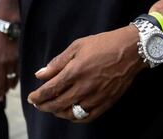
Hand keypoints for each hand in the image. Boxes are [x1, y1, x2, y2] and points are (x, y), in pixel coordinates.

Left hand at [0, 28, 18, 101]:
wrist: (6, 26)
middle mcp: (1, 64)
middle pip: (0, 83)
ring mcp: (10, 62)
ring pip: (9, 80)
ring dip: (6, 88)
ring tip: (4, 94)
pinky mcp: (18, 59)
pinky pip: (17, 73)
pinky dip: (15, 81)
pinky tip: (13, 85)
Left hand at [26, 26, 144, 122]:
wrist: (131, 50)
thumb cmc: (103, 44)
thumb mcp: (78, 46)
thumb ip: (58, 62)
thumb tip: (40, 74)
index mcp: (75, 71)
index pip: (50, 90)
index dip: (37, 96)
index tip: (31, 97)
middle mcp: (84, 87)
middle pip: (57, 104)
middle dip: (44, 106)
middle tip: (38, 104)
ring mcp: (95, 97)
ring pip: (70, 113)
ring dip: (58, 113)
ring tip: (53, 108)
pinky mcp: (106, 103)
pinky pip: (86, 117)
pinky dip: (75, 118)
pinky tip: (70, 113)